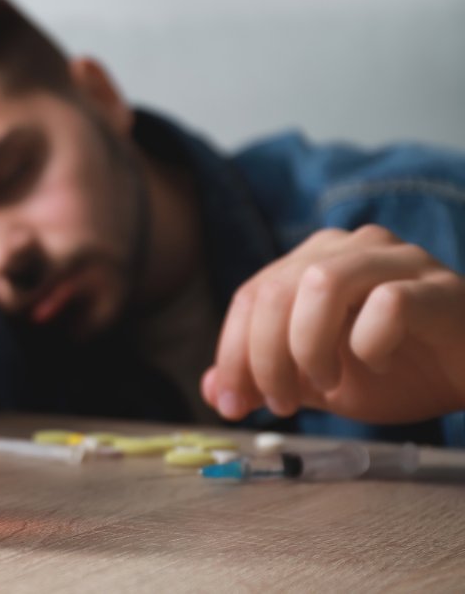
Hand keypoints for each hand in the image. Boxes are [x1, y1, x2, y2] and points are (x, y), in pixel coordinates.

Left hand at [202, 224, 464, 423]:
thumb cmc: (398, 370)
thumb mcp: (316, 381)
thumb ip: (266, 378)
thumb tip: (212, 391)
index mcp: (312, 260)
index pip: (250, 296)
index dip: (231, 353)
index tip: (232, 405)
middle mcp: (349, 247)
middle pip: (275, 290)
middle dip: (263, 358)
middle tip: (280, 405)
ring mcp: (397, 259)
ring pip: (321, 282)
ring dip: (309, 346)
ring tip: (326, 384)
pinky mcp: (439, 287)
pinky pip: (388, 303)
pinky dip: (368, 343)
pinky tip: (377, 364)